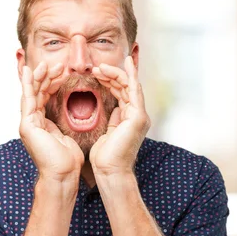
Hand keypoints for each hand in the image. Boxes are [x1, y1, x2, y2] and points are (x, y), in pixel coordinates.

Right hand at [19, 61, 83, 181]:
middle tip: (56, 64)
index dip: (51, 83)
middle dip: (45, 77)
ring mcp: (27, 123)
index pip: (44, 97)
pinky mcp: (27, 125)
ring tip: (46, 64)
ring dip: (38, 77)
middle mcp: (31, 122)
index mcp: (41, 124)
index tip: (61, 72)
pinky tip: (30, 72)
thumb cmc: (67, 161)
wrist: (63, 175)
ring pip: (31, 93)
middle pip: (36, 92)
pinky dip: (28, 84)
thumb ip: (63, 124)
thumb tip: (71, 116)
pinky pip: (28, 99)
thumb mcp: (67, 136)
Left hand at [90, 56, 150, 176]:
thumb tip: (115, 110)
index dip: (111, 81)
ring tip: (100, 67)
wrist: (109, 170)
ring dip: (115, 74)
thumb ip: (114, 120)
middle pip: (126, 87)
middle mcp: (138, 115)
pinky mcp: (138, 116)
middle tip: (96, 67)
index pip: (122, 94)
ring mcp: (139, 115)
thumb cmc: (105, 158)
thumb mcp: (108, 133)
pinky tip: (125, 64)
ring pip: (130, 86)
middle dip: (112, 75)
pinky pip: (134, 90)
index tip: (98, 73)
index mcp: (130, 119)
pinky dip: (130, 75)